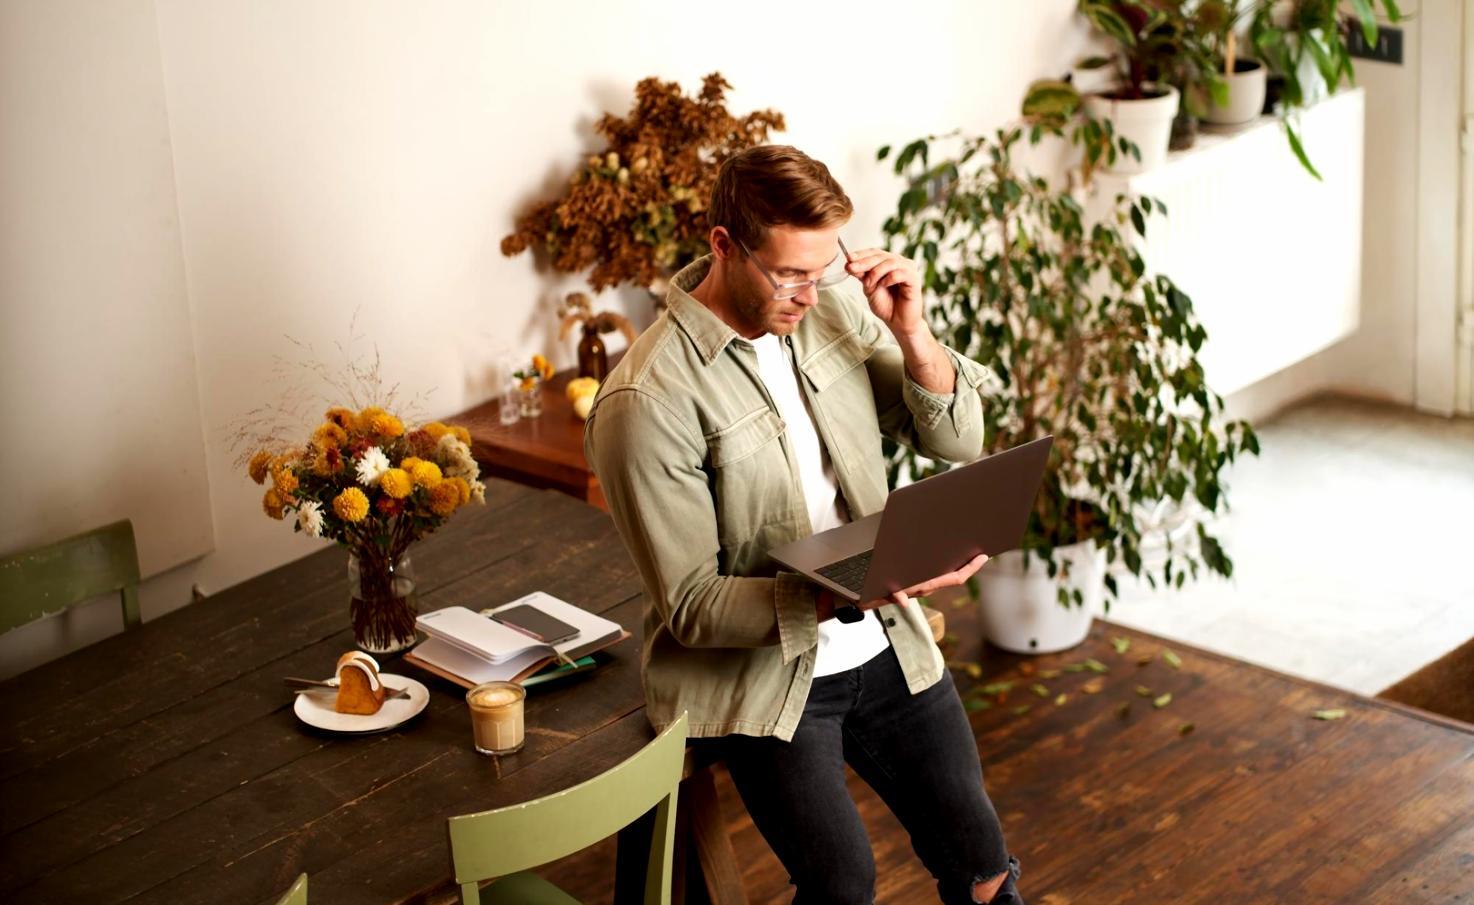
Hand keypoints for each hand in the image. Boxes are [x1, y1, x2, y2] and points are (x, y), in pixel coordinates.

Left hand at [844, 247, 926, 337]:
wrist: (898, 322)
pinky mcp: (914, 279)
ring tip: (868, 283)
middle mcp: (900, 262)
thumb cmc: (886, 305)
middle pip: (881, 256)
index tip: (848, 258)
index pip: (874, 252)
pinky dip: (889, 278)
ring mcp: (908, 269)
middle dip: (864, 262)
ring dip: (875, 272)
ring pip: (890, 262)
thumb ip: (862, 275)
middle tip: (851, 267)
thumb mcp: (869, 288)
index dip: (861, 254)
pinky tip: (883, 285)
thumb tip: (849, 263)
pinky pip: (900, 273)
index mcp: (889, 262)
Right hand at [858, 553, 990, 610]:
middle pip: (954, 575)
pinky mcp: (915, 581)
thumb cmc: (871, 593)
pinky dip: (945, 564)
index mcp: (922, 586)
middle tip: (980, 545)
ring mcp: (921, 585)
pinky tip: (949, 553)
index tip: (983, 556)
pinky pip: (935, 572)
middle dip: (969, 562)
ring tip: (968, 547)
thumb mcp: (878, 593)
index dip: (970, 568)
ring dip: (957, 562)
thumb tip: (901, 599)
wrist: (859, 600)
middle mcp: (926, 587)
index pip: (954, 578)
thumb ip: (891, 594)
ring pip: (946, 573)